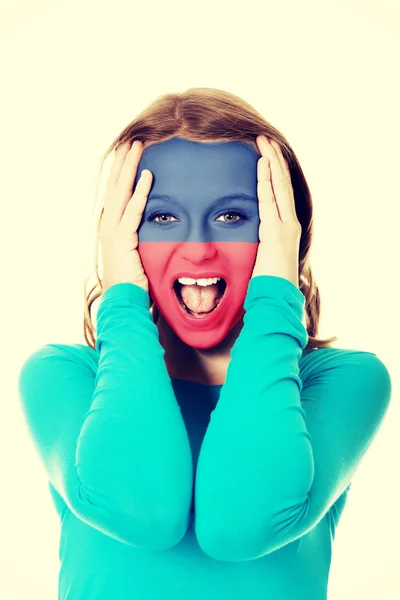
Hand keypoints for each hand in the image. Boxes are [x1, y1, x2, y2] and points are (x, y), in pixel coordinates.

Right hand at [99, 140, 152, 292]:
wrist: (123, 301)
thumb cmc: (133, 283)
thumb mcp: (136, 254)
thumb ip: (140, 238)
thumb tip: (154, 228)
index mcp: (112, 228)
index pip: (117, 193)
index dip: (121, 172)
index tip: (128, 154)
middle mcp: (109, 226)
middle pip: (116, 186)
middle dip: (123, 162)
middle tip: (131, 140)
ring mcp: (113, 232)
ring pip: (122, 192)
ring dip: (129, 168)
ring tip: (136, 146)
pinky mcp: (122, 240)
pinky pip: (133, 211)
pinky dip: (140, 192)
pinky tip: (148, 175)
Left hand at [251, 135, 300, 288]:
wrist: (276, 298)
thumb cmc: (267, 284)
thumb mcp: (262, 258)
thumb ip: (258, 245)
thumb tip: (249, 241)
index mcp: (284, 228)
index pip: (279, 193)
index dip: (272, 172)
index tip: (264, 154)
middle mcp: (289, 222)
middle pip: (281, 183)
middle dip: (273, 159)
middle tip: (263, 137)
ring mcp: (286, 225)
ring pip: (279, 186)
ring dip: (271, 162)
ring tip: (263, 141)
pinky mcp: (278, 231)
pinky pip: (270, 199)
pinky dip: (267, 179)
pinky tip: (263, 162)